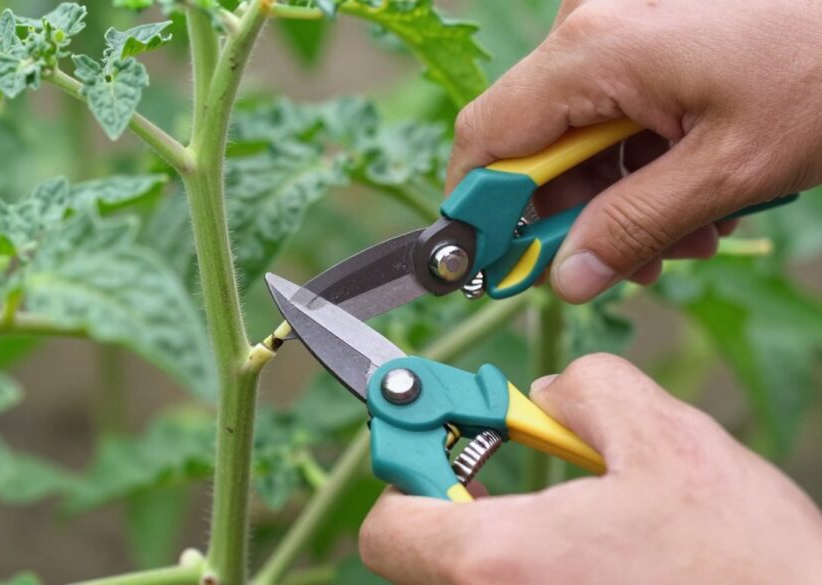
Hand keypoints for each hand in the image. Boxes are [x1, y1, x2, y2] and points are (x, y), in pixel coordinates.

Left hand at [359, 354, 821, 584]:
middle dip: (455, 505)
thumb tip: (545, 394)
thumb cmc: (748, 564)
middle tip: (500, 471)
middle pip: (424, 559)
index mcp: (503, 564)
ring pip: (469, 582)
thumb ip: (585, 393)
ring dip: (498, 539)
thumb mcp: (668, 441)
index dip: (408, 476)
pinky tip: (593, 556)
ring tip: (566, 516)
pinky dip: (530, 571)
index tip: (439, 445)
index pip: (385, 530)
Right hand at [448, 0, 821, 302]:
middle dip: (575, 216)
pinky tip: (699, 195)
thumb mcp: (728, 169)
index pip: (487, 141)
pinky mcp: (650, 35)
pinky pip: (616, 110)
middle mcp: (592, 30)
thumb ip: (634, 227)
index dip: (479, 212)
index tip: (492, 266)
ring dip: (622, 198)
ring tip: (691, 234)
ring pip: (581, 136)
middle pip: (536, 145)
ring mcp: (621, 27)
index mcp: (593, 52)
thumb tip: (567, 279)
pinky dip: (645, 161)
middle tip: (624, 265)